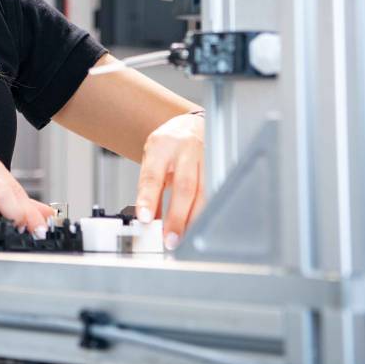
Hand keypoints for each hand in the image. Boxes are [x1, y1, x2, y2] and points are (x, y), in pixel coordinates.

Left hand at [135, 112, 204, 250]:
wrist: (191, 124)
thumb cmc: (168, 144)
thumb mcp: (151, 159)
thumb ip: (149, 188)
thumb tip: (147, 219)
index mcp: (161, 146)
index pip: (153, 175)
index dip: (148, 198)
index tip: (144, 218)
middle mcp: (185, 150)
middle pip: (184, 187)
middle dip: (177, 217)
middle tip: (170, 239)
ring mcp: (206, 157)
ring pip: (205, 192)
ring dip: (194, 219)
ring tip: (185, 238)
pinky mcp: (220, 165)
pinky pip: (216, 193)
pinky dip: (208, 212)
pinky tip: (201, 225)